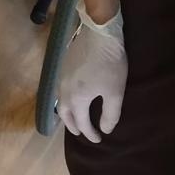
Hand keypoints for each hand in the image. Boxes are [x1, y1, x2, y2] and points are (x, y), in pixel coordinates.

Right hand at [58, 6, 126, 141]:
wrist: (99, 34)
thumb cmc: (109, 65)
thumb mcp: (115, 92)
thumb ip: (110, 114)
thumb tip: (105, 129)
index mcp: (77, 99)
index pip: (82, 123)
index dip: (90, 133)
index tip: (98, 139)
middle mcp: (64, 90)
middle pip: (65, 114)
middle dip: (73, 126)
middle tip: (82, 132)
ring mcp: (61, 77)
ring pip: (60, 101)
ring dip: (67, 113)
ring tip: (75, 117)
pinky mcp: (63, 66)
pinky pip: (59, 90)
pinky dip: (65, 100)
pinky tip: (73, 96)